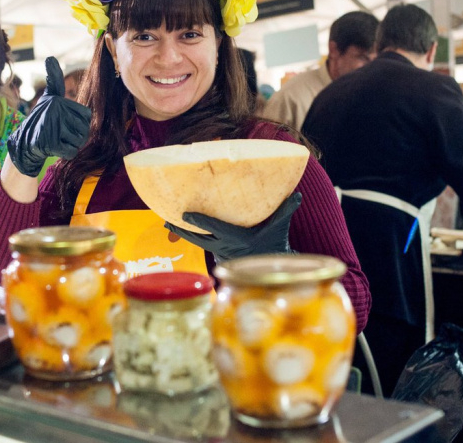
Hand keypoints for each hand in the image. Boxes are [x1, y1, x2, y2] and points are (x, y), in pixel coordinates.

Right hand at [7, 57, 91, 176]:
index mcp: (59, 100)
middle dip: (75, 136)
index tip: (65, 121)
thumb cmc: (41, 119)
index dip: (79, 123)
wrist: (23, 142)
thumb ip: (54, 80)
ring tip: (56, 139)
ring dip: (70, 144)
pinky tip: (54, 147)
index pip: (87, 116)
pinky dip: (65, 153)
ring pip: (79, 141)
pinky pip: (71, 151)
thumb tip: (50, 58)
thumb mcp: (49, 97)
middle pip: (84, 129)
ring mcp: (51, 126)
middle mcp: (55, 111)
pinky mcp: (49, 143)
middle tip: (59, 133)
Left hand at [164, 192, 301, 261]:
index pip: (215, 229)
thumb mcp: (280, 227)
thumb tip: (297, 195)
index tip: (185, 214)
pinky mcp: (218, 254)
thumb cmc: (274, 243)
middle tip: (166, 219)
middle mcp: (225, 246)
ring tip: (166, 222)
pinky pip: (202, 244)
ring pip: (197, 242)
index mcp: (237, 238)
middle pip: (198, 238)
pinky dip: (191, 236)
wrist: (270, 267)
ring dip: (182, 233)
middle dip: (182, 229)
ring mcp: (220, 251)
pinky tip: (180, 228)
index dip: (200, 222)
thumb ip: (286, 210)